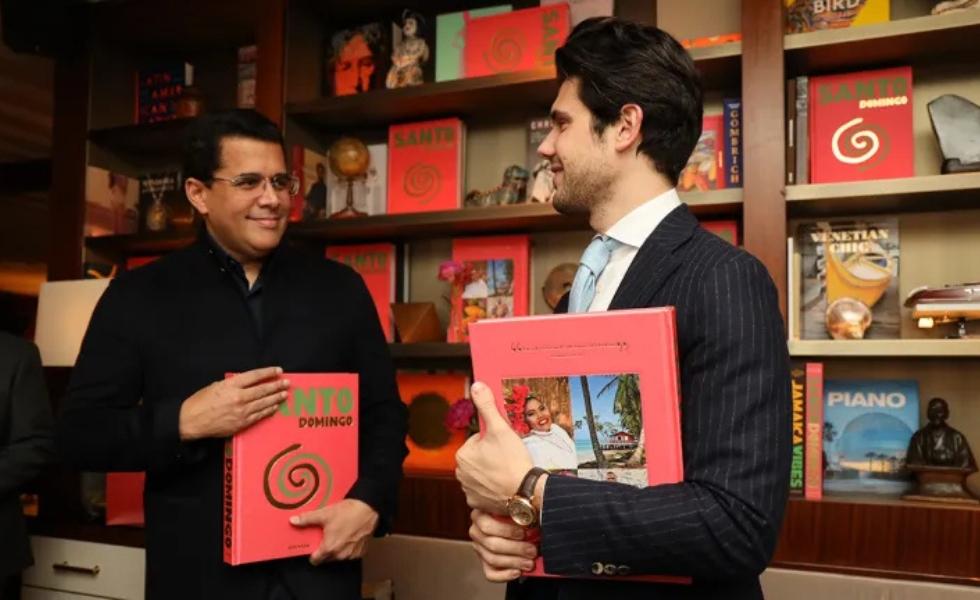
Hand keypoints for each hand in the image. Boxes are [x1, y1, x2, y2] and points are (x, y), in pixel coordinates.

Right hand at [178, 367, 286, 439]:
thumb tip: (246, 382)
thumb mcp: (215, 386)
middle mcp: (239, 397)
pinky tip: (274, 407)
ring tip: (284, 394)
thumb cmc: (200, 402)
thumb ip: (232, 383)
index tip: (278, 370)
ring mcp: (241, 411)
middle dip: (277, 385)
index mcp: (231, 385)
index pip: (255, 376)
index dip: (268, 372)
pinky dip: (268, 410)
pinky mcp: (242, 423)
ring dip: (276, 398)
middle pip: (263, 390)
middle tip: (287, 383)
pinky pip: (259, 416)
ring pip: (264, 403)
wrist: (191, 421)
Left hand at [290, 499, 378, 563]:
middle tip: (327, 535)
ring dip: (338, 548)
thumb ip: (307, 519)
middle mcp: (340, 555)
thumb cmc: (347, 512)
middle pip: (327, 558)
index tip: (314, 545)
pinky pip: (351, 553)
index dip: (312, 553)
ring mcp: (352, 555)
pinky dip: (349, 547)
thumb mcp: (325, 514)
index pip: (315, 560)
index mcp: (329, 549)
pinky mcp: (362, 552)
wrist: (369, 508)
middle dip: (325, 549)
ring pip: (339, 556)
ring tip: (339, 533)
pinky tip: (350, 535)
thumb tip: (293, 521)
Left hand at [455, 382, 532, 514]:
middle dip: (492, 456)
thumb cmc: (512, 461)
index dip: (494, 440)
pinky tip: (505, 485)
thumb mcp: (500, 428)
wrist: (525, 492)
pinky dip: (493, 488)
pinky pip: (484, 491)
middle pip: (479, 457)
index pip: (478, 440)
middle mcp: (460, 473)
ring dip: (492, 471)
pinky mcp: (478, 503)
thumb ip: (487, 406)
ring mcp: (468, 490)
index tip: (505, 446)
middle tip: (508, 458)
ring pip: (482, 473)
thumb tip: (477, 386)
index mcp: (462, 454)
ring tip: (508, 471)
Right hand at [469, 509, 536, 581]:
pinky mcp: (484, 562)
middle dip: (515, 549)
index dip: (507, 531)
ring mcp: (479, 548)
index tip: (524, 533)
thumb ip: (521, 512)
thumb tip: (534, 516)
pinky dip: (505, 575)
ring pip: (493, 559)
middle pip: (492, 544)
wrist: (518, 525)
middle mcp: (476, 531)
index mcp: (480, 514)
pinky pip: (491, 573)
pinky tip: (517, 572)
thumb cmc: (518, 515)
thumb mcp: (517, 508)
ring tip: (529, 562)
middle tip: (532, 550)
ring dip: (514, 562)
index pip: (488, 526)